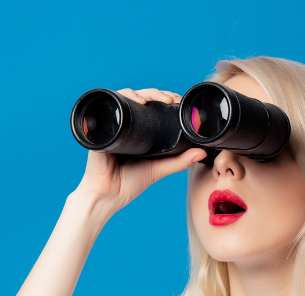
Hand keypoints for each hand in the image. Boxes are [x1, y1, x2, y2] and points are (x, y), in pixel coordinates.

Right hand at [76, 87, 206, 213]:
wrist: (109, 194)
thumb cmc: (130, 182)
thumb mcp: (159, 168)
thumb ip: (180, 161)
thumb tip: (202, 153)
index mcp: (139, 130)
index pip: (151, 107)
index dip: (164, 99)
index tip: (177, 100)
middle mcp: (126, 124)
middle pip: (139, 98)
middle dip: (156, 93)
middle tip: (169, 99)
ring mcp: (113, 123)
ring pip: (125, 97)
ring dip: (140, 92)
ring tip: (152, 99)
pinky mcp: (101, 126)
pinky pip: (109, 105)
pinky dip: (121, 96)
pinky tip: (135, 99)